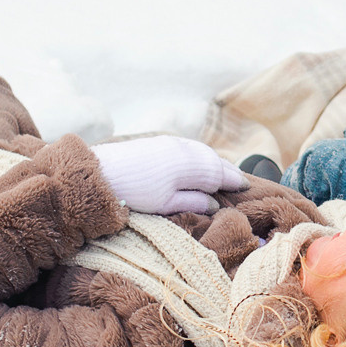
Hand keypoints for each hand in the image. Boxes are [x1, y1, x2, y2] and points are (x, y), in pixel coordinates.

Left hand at [92, 137, 243, 214]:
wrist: (99, 172)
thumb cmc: (133, 193)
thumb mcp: (166, 204)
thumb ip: (193, 200)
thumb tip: (214, 202)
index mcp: (190, 165)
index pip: (219, 172)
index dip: (234, 180)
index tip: (246, 188)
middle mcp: (184, 149)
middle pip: (212, 159)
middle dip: (227, 169)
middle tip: (239, 180)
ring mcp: (170, 143)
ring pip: (201, 151)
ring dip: (214, 161)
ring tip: (221, 172)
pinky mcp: (158, 142)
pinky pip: (189, 147)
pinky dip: (199, 155)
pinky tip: (197, 163)